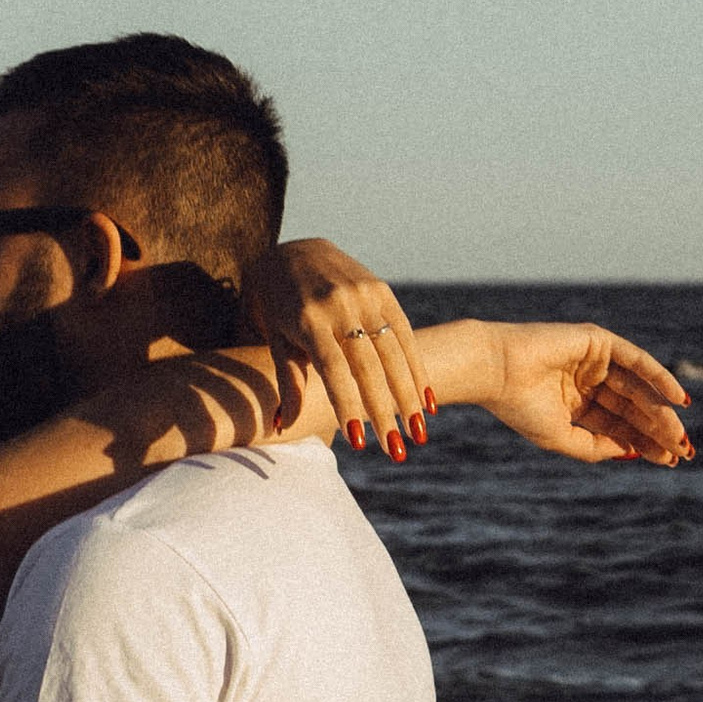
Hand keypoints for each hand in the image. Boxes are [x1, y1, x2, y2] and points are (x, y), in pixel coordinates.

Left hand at [240, 238, 431, 459]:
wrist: (295, 249)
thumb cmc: (277, 305)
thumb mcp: (275, 339)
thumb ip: (287, 381)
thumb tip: (282, 426)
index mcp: (308, 318)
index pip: (333, 369)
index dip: (347, 405)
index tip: (359, 441)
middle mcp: (340, 304)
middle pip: (368, 366)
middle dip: (385, 412)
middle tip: (396, 452)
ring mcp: (365, 294)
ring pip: (393, 353)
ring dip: (409, 397)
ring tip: (418, 435)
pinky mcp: (382, 290)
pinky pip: (405, 334)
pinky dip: (417, 370)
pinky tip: (427, 402)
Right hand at [481, 323, 694, 465]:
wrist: (497, 371)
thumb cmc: (520, 407)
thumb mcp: (561, 437)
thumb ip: (596, 447)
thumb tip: (632, 452)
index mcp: (576, 405)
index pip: (619, 426)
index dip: (644, 443)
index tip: (669, 461)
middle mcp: (587, 381)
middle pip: (632, 409)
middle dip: (657, 430)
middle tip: (682, 451)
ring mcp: (594, 360)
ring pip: (637, 389)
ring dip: (659, 411)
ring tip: (678, 434)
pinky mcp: (598, 340)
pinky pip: (637, 361)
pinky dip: (659, 378)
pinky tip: (678, 399)